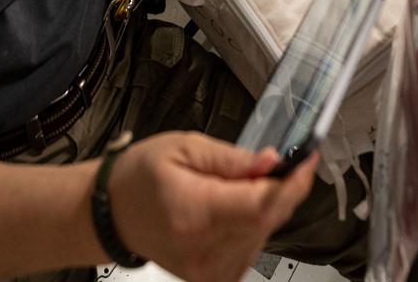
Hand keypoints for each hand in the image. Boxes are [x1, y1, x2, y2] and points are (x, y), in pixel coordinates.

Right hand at [108, 132, 316, 281]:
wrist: (112, 214)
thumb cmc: (140, 178)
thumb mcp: (183, 148)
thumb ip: (232, 159)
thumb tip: (272, 162)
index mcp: (194, 213)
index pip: (261, 206)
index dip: (292, 184)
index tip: (305, 160)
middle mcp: (203, 251)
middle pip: (267, 221)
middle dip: (277, 190)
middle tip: (265, 165)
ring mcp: (208, 271)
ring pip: (263, 235)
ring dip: (262, 208)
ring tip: (230, 189)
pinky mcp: (212, 279)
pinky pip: (251, 249)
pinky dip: (251, 226)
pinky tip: (228, 211)